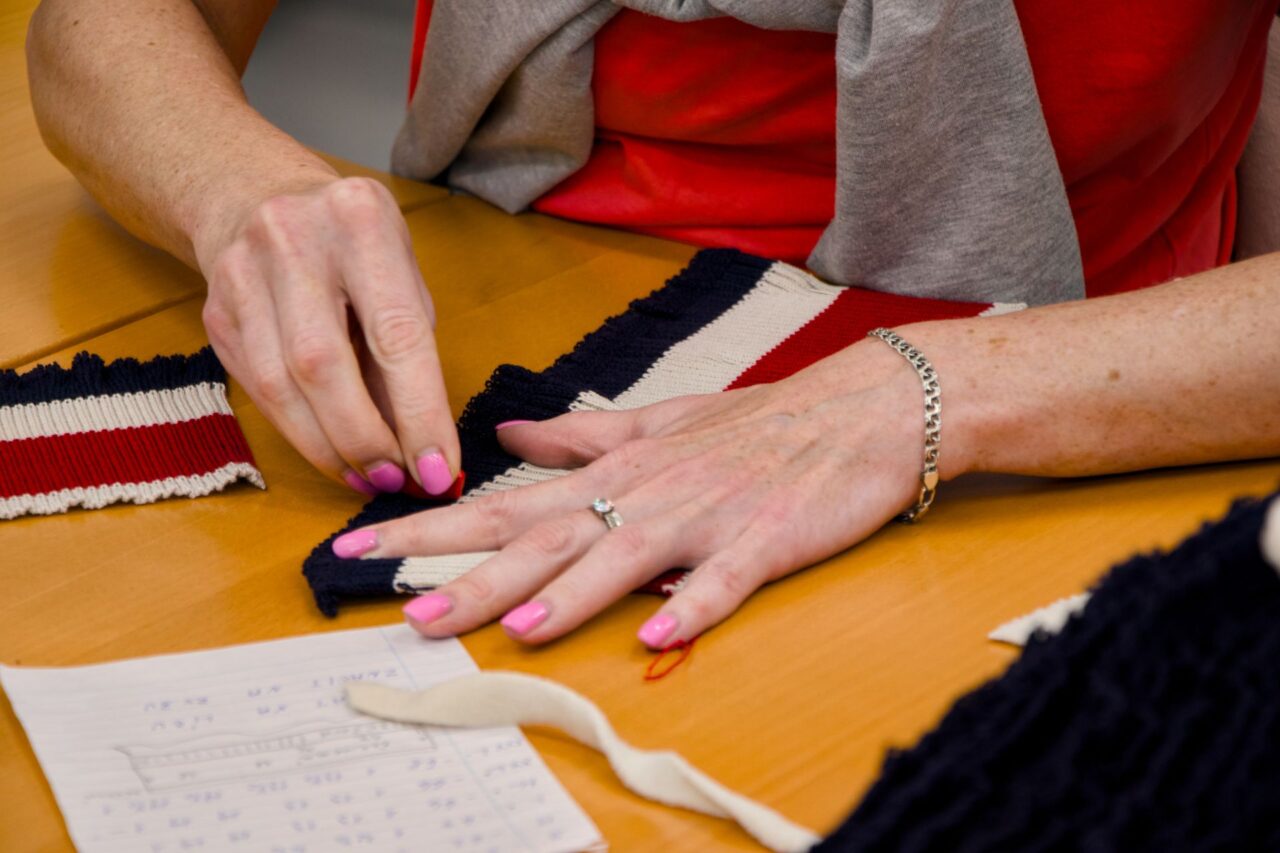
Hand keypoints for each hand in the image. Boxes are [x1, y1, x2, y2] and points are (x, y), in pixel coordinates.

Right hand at [198, 177, 458, 495]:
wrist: (251, 193)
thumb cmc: (350, 244)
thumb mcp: (398, 272)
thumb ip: (409, 351)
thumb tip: (425, 446)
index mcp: (360, 220)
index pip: (396, 333)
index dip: (418, 412)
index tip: (438, 470)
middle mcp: (294, 240)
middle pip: (323, 364)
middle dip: (364, 438)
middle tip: (396, 481)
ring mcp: (241, 273)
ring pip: (279, 386)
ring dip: (328, 447)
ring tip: (367, 477)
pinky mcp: (214, 312)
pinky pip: (257, 389)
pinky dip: (299, 432)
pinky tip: (331, 453)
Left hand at [332, 340, 942, 646]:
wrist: (858, 409)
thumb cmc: (755, 423)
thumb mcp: (659, 423)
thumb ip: (581, 439)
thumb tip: (511, 439)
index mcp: (615, 473)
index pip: (505, 503)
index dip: (431, 526)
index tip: (361, 543)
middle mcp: (645, 494)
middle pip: (547, 539)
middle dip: (475, 576)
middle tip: (408, 610)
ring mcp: (703, 518)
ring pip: (624, 558)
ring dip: (570, 594)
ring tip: (516, 628)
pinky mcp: (764, 541)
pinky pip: (723, 582)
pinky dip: (691, 608)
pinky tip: (658, 639)